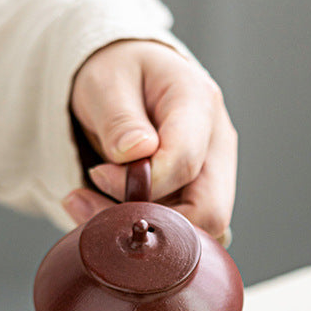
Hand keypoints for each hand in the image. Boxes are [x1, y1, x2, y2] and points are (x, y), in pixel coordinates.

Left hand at [65, 40, 236, 242]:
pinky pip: (188, 234)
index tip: (99, 174)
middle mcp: (218, 143)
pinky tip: (114, 216)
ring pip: (200, 231)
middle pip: (208, 212)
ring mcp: (216, 175)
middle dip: (151, 222)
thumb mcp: (105, 82)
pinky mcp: (203, 198)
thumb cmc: (119, 75)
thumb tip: (136, 152)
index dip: (140, 183)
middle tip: (95, 209)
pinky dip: (153, 236)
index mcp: (199, 103)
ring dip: (148, 233)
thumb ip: (119, 119)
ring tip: (92, 210)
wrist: (128, 80)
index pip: (185, 162)